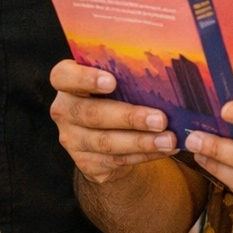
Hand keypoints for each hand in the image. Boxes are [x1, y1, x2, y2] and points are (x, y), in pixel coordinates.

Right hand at [49, 59, 178, 183]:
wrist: (107, 135)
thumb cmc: (117, 94)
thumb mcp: (117, 80)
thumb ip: (126, 73)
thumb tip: (165, 69)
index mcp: (67, 82)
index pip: (63, 76)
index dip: (85, 78)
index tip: (112, 81)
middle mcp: (64, 110)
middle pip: (91, 114)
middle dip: (129, 117)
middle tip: (160, 119)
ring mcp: (72, 139)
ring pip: (106, 142)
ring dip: (141, 142)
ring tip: (169, 139)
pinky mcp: (86, 163)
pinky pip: (117, 160)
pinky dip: (144, 155)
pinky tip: (165, 149)